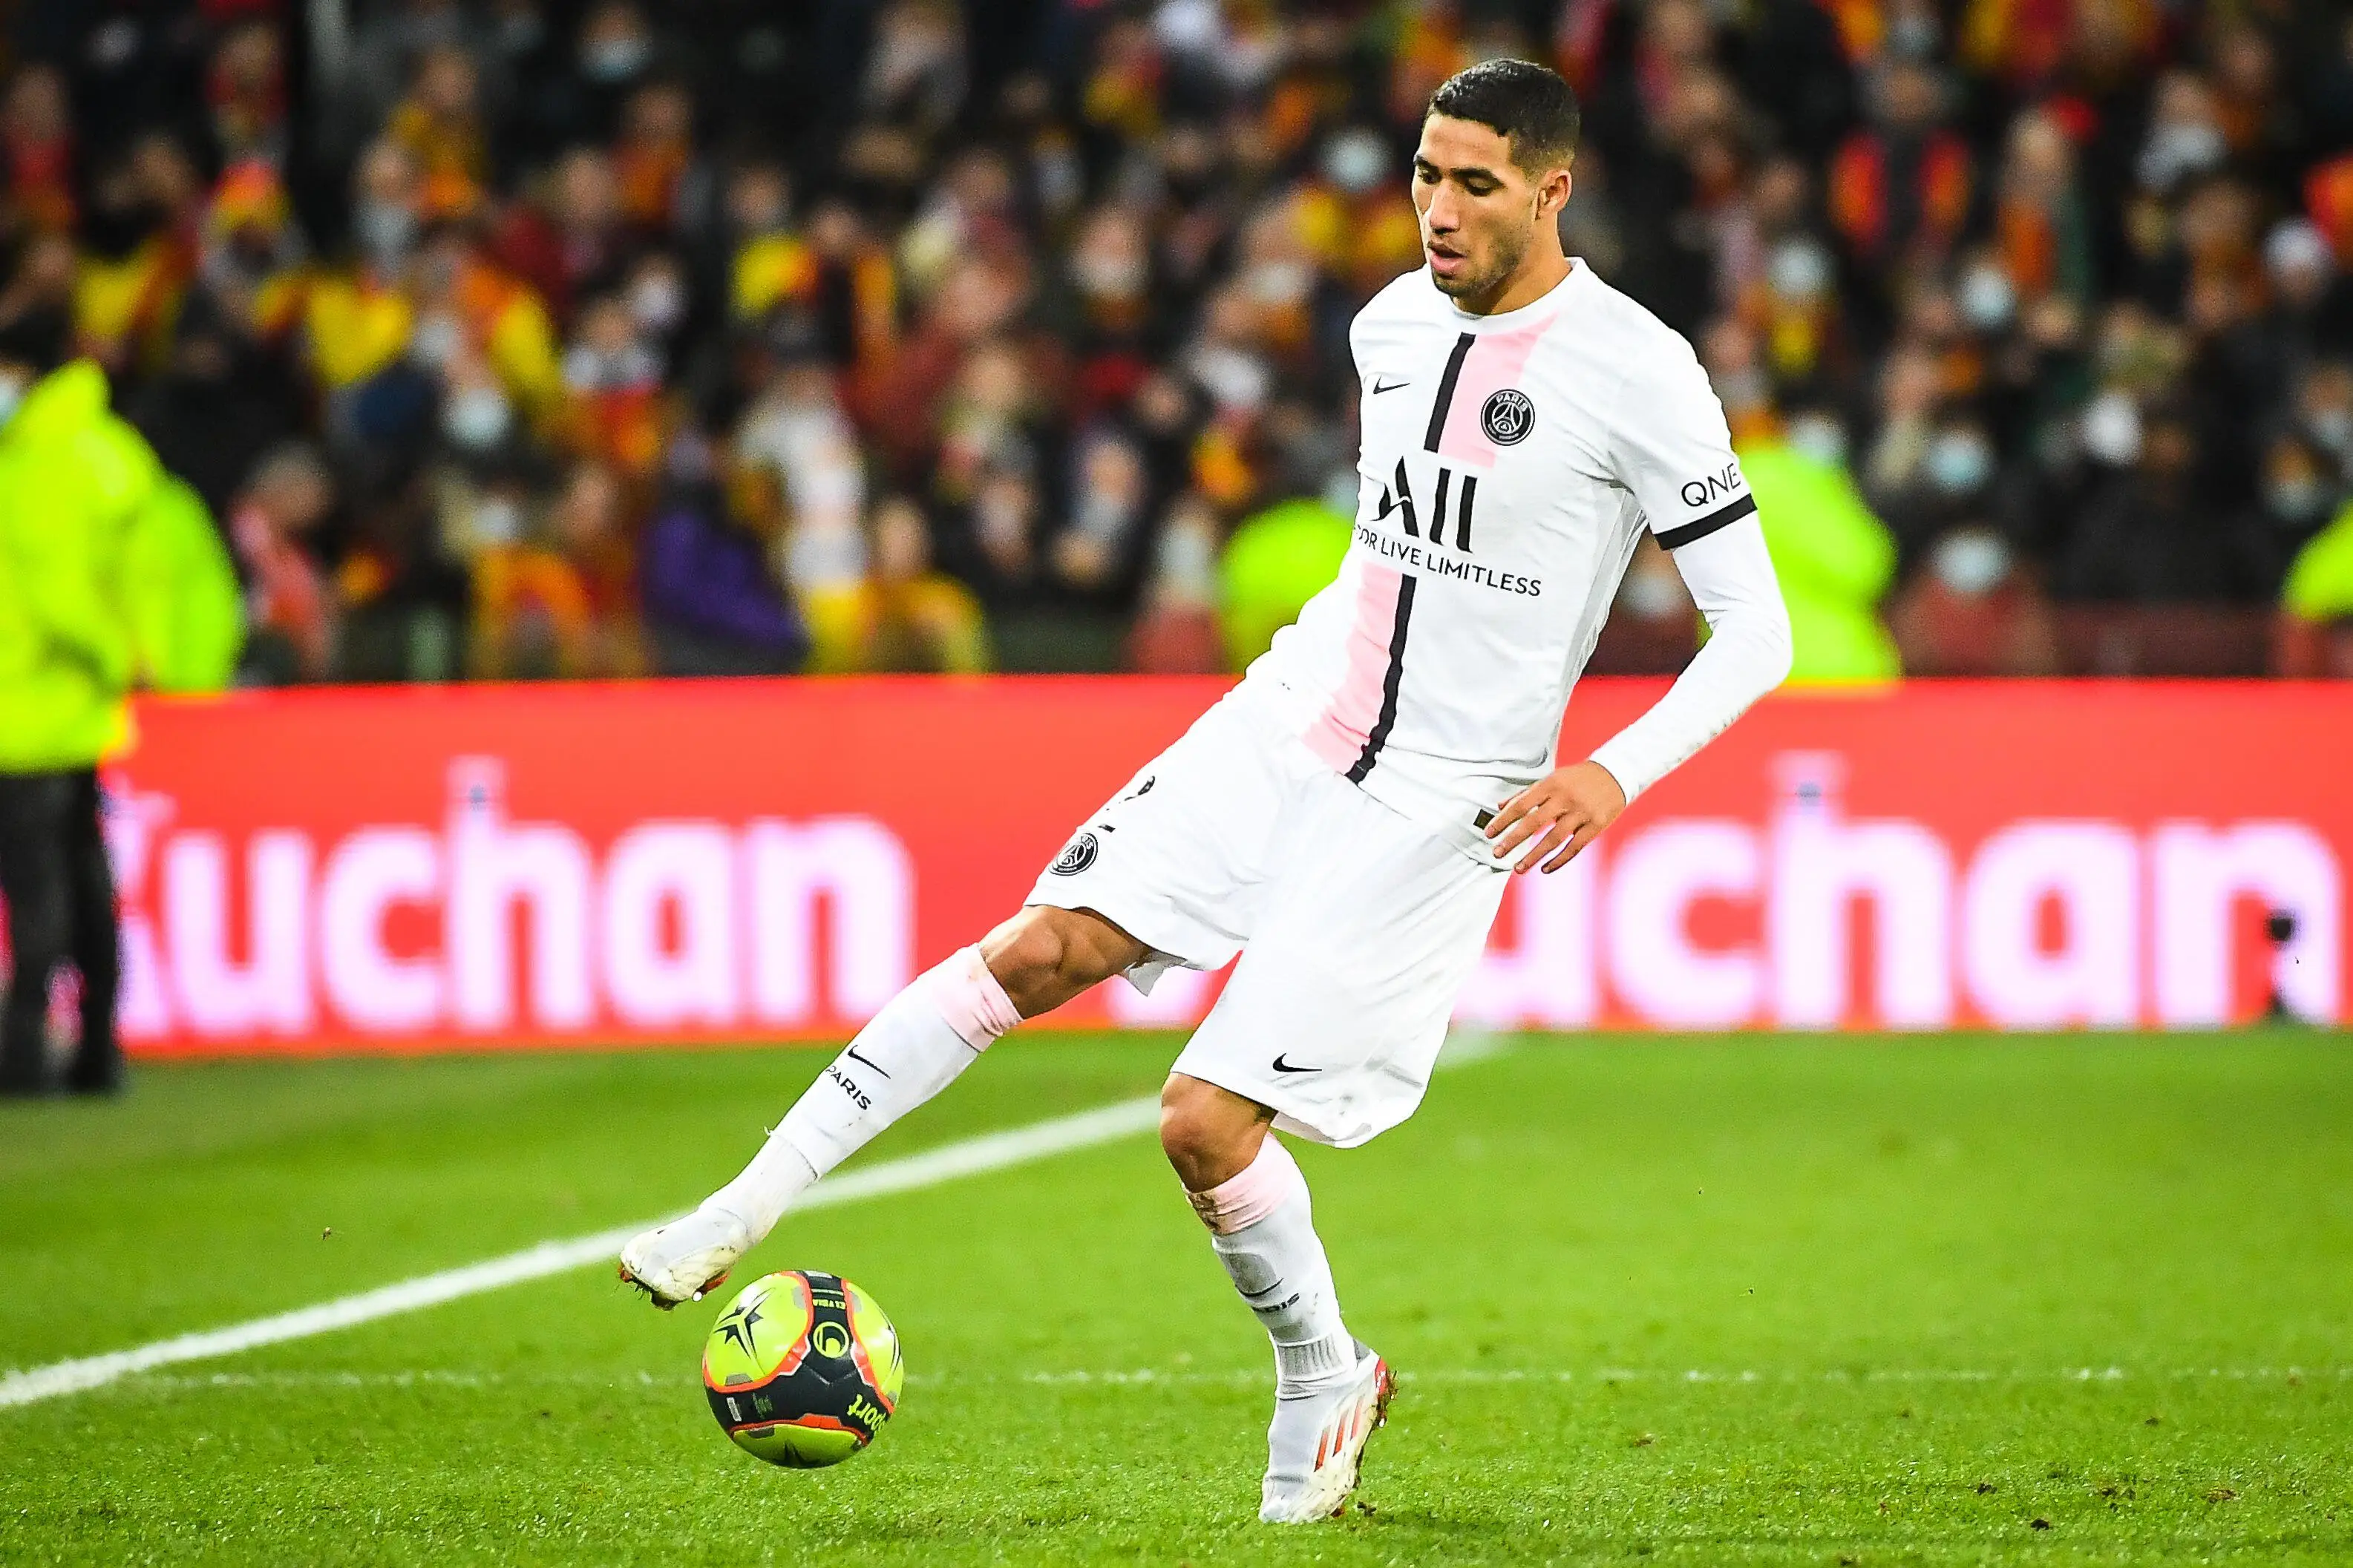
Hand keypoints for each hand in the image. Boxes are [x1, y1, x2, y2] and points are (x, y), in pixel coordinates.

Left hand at [1483, 760, 1626, 874]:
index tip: (1489, 833)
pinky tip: (1544, 868)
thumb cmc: (1578, 778)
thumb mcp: (1553, 778)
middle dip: (1513, 840)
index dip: (1504, 820)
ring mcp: (1582, 813)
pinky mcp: (1596, 826)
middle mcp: (1565, 798)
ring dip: (1533, 856)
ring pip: (1553, 839)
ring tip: (1518, 868)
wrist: (1616, 774)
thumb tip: (1500, 806)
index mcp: (1552, 784)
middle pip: (1534, 823)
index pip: (1522, 804)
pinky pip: (1574, 848)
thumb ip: (1527, 793)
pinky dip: (1558, 860)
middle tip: (1497, 854)